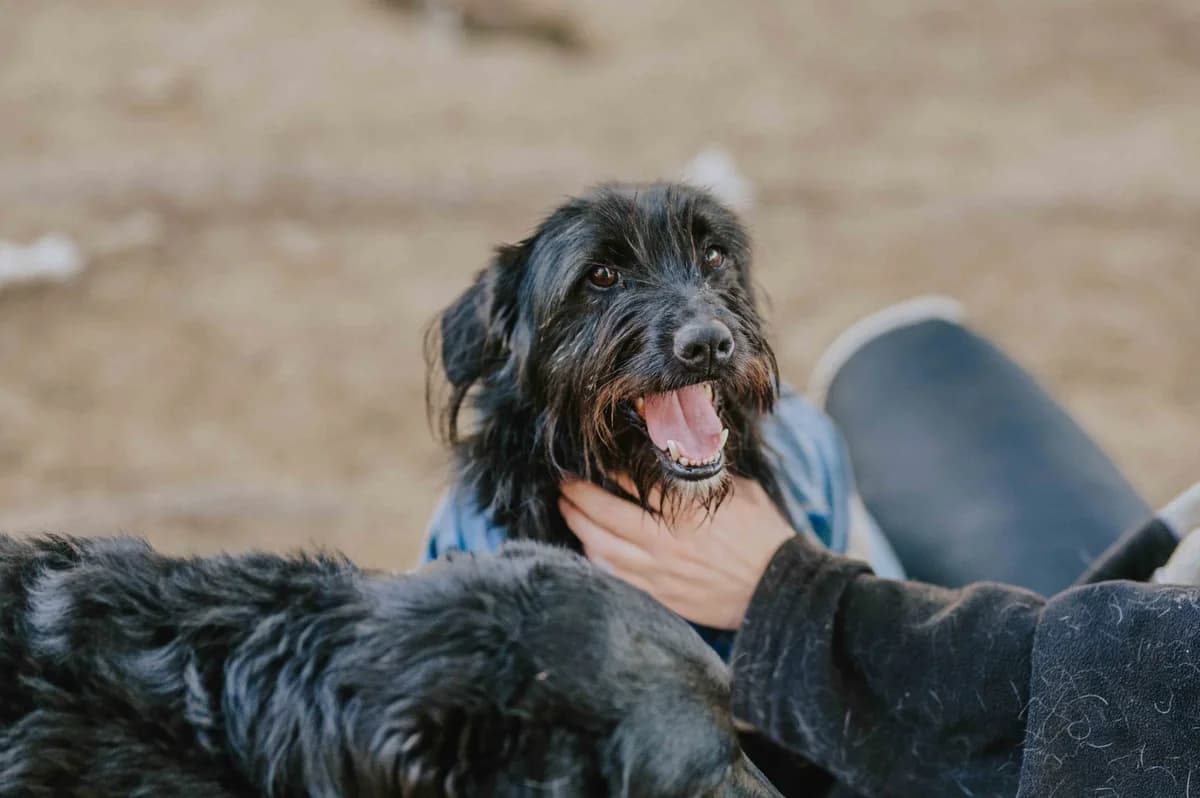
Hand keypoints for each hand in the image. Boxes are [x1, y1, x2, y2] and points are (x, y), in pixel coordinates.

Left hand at [559, 477, 792, 628]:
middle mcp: (668, 541)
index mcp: (688, 510)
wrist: (780, 590)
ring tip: (566, 509)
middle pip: (605, 512)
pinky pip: (614, 576)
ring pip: (602, 546)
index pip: (634, 481)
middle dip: (578, 494)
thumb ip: (706, 475)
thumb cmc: (764, 536)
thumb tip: (680, 451)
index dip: (609, 467)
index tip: (596, 457)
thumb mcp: (741, 492)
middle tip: (565, 482)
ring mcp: (660, 572)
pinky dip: (594, 558)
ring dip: (578, 525)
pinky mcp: (660, 596)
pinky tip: (587, 546)